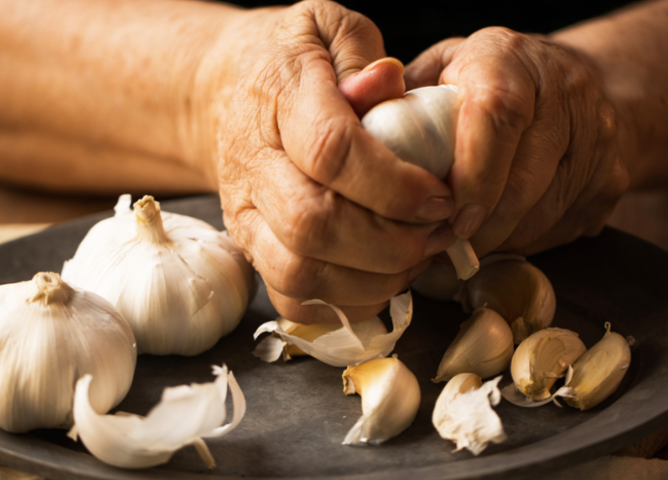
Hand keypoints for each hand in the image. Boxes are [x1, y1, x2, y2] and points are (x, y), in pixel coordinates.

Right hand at [216, 1, 455, 322]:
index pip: (331, 152)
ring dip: (372, 279)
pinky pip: (291, 297)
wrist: (226, 93)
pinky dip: (343, 303)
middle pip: (314, 225)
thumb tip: (390, 84)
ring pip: (300, 271)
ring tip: (415, 256)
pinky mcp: (249, 247)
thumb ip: (363, 55)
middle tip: (437, 233)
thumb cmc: (292, 60)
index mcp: (278, 99)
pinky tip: (380, 277)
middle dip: (390, 243)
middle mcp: (253, 164)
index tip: (441, 197)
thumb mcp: (328, 29)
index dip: (393, 185)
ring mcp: (245, 214)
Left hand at [405, 27, 630, 255]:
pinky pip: (564, 227)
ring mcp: (597, 137)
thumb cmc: (482, 84)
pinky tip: (497, 239)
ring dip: (498, 241)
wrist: (576, 86)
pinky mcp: (611, 178)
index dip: (472, 173)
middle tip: (442, 247)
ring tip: (462, 248)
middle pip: (524, 178)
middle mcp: (563, 91)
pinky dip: (524, 242)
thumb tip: (352, 136)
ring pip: (545, 212)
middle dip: (478, 225)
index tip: (448, 215)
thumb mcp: (439, 73)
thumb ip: (397, 101)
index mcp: (508, 59)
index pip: (498, 114)